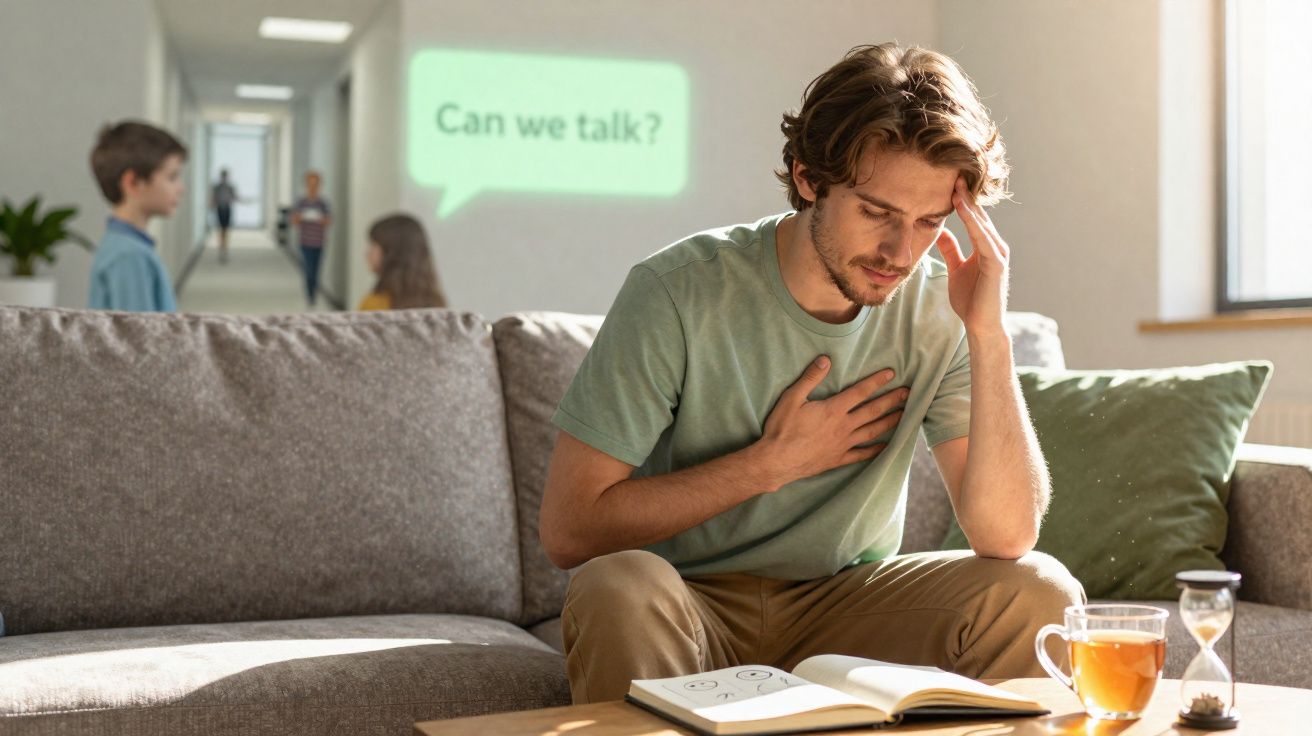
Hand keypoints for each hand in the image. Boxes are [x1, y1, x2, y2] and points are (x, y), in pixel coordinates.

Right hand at [757, 356, 907, 487]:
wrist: (776, 461)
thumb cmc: (781, 429)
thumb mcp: (791, 398)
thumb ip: (810, 379)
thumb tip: (825, 360)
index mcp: (833, 409)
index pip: (860, 391)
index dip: (877, 381)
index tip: (892, 373)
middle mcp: (843, 426)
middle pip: (873, 411)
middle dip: (892, 400)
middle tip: (909, 393)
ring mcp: (843, 444)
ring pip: (873, 431)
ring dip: (890, 422)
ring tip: (906, 415)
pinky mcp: (838, 459)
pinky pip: (862, 455)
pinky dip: (876, 450)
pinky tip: (886, 447)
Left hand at [939, 177, 1010, 335]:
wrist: (980, 326)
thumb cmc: (970, 300)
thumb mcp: (956, 268)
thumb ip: (951, 250)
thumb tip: (939, 232)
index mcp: (985, 246)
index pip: (973, 217)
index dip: (962, 199)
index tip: (948, 180)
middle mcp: (995, 246)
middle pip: (979, 215)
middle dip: (967, 195)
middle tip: (953, 172)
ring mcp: (998, 254)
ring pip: (982, 224)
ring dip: (969, 204)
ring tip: (956, 186)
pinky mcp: (997, 265)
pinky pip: (983, 239)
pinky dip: (973, 224)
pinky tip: (962, 210)